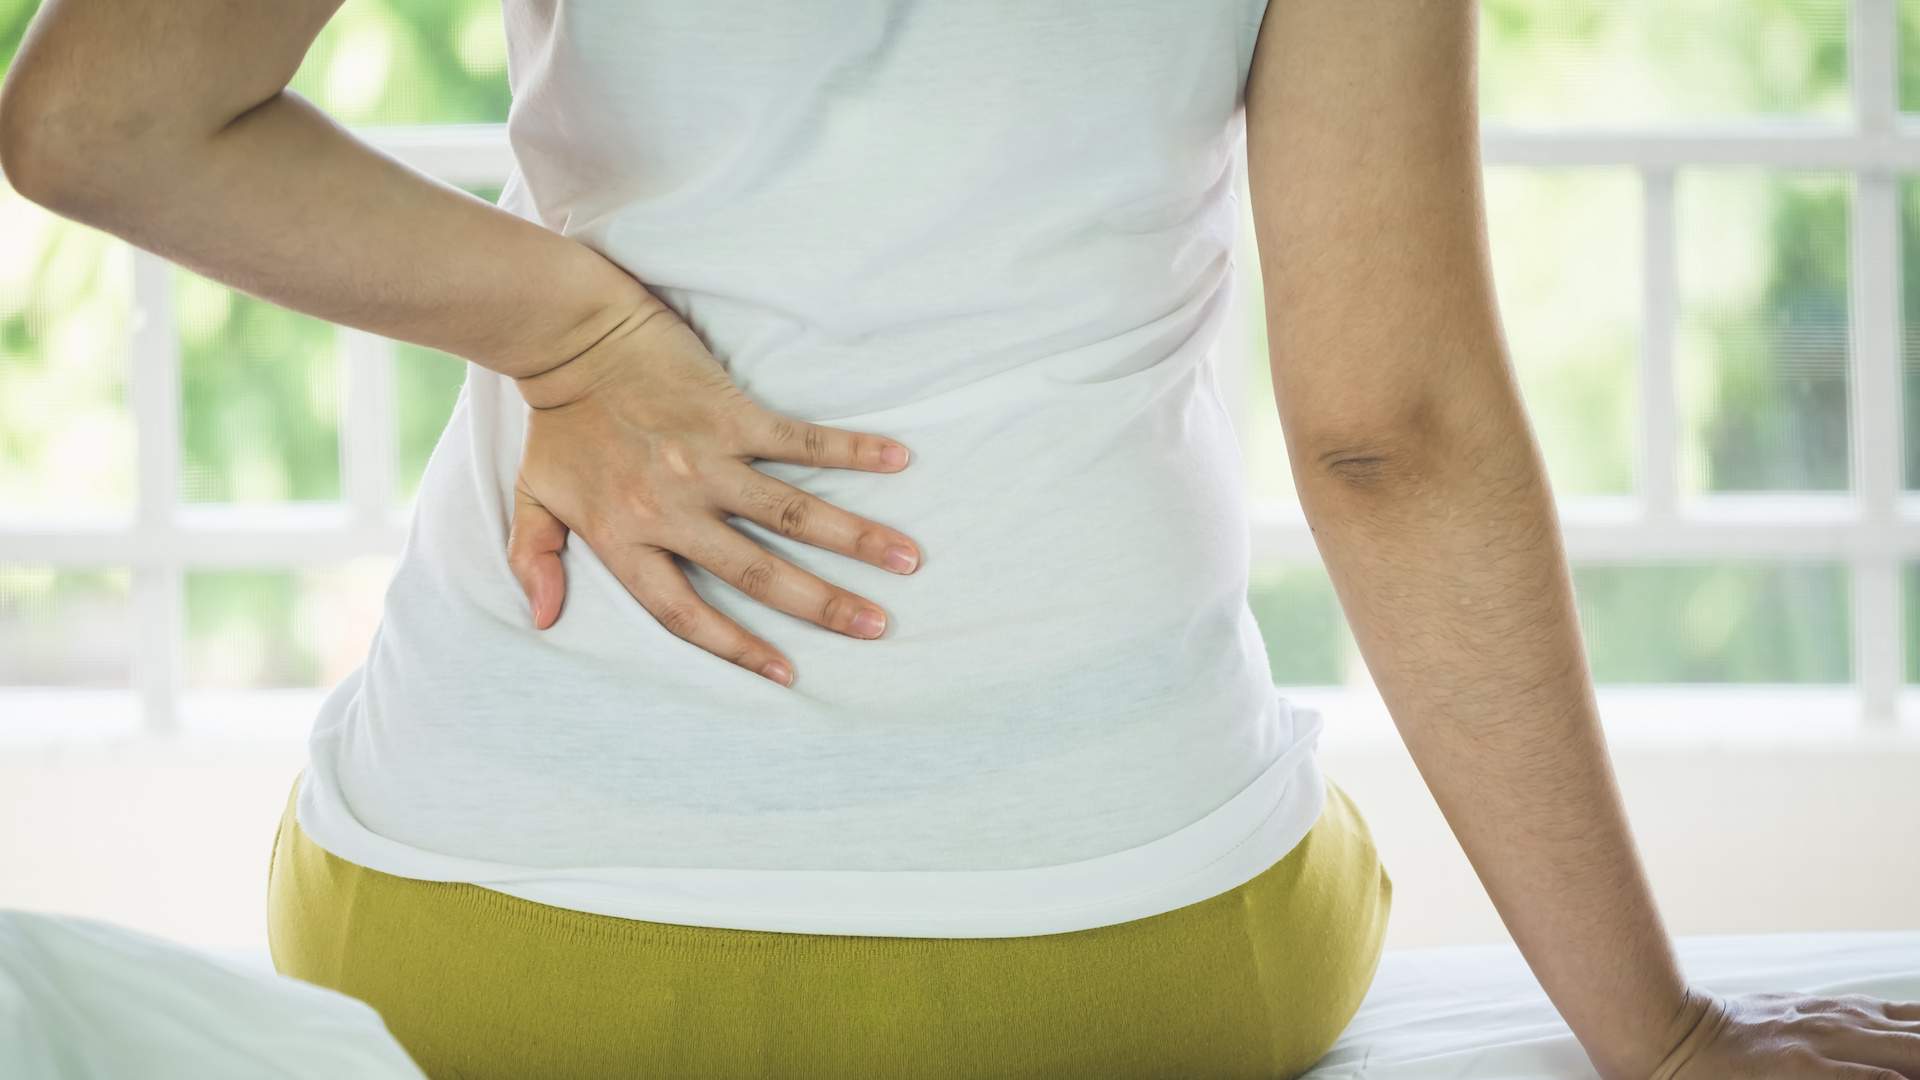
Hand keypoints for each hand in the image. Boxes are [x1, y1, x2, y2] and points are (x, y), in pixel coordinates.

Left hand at [506, 303, 919, 686]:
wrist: (569, 332)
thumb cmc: (557, 420)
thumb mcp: (534, 496)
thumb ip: (534, 559)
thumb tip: (543, 619)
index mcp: (624, 538)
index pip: (684, 613)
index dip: (735, 648)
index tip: (786, 675)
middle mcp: (671, 507)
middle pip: (757, 572)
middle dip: (823, 604)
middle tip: (877, 628)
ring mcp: (706, 459)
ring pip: (792, 514)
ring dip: (855, 538)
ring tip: (907, 561)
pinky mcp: (730, 412)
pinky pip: (800, 441)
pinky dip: (850, 451)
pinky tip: (897, 459)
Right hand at [1652, 987, 1919, 1079]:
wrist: (1671, 1035)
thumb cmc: (1733, 1037)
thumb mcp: (1795, 1018)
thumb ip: (1844, 1026)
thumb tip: (1888, 1046)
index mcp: (1845, 1013)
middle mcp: (1844, 1024)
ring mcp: (1824, 1046)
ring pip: (1906, 1053)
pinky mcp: (1802, 1069)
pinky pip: (1861, 1078)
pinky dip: (1885, 1078)